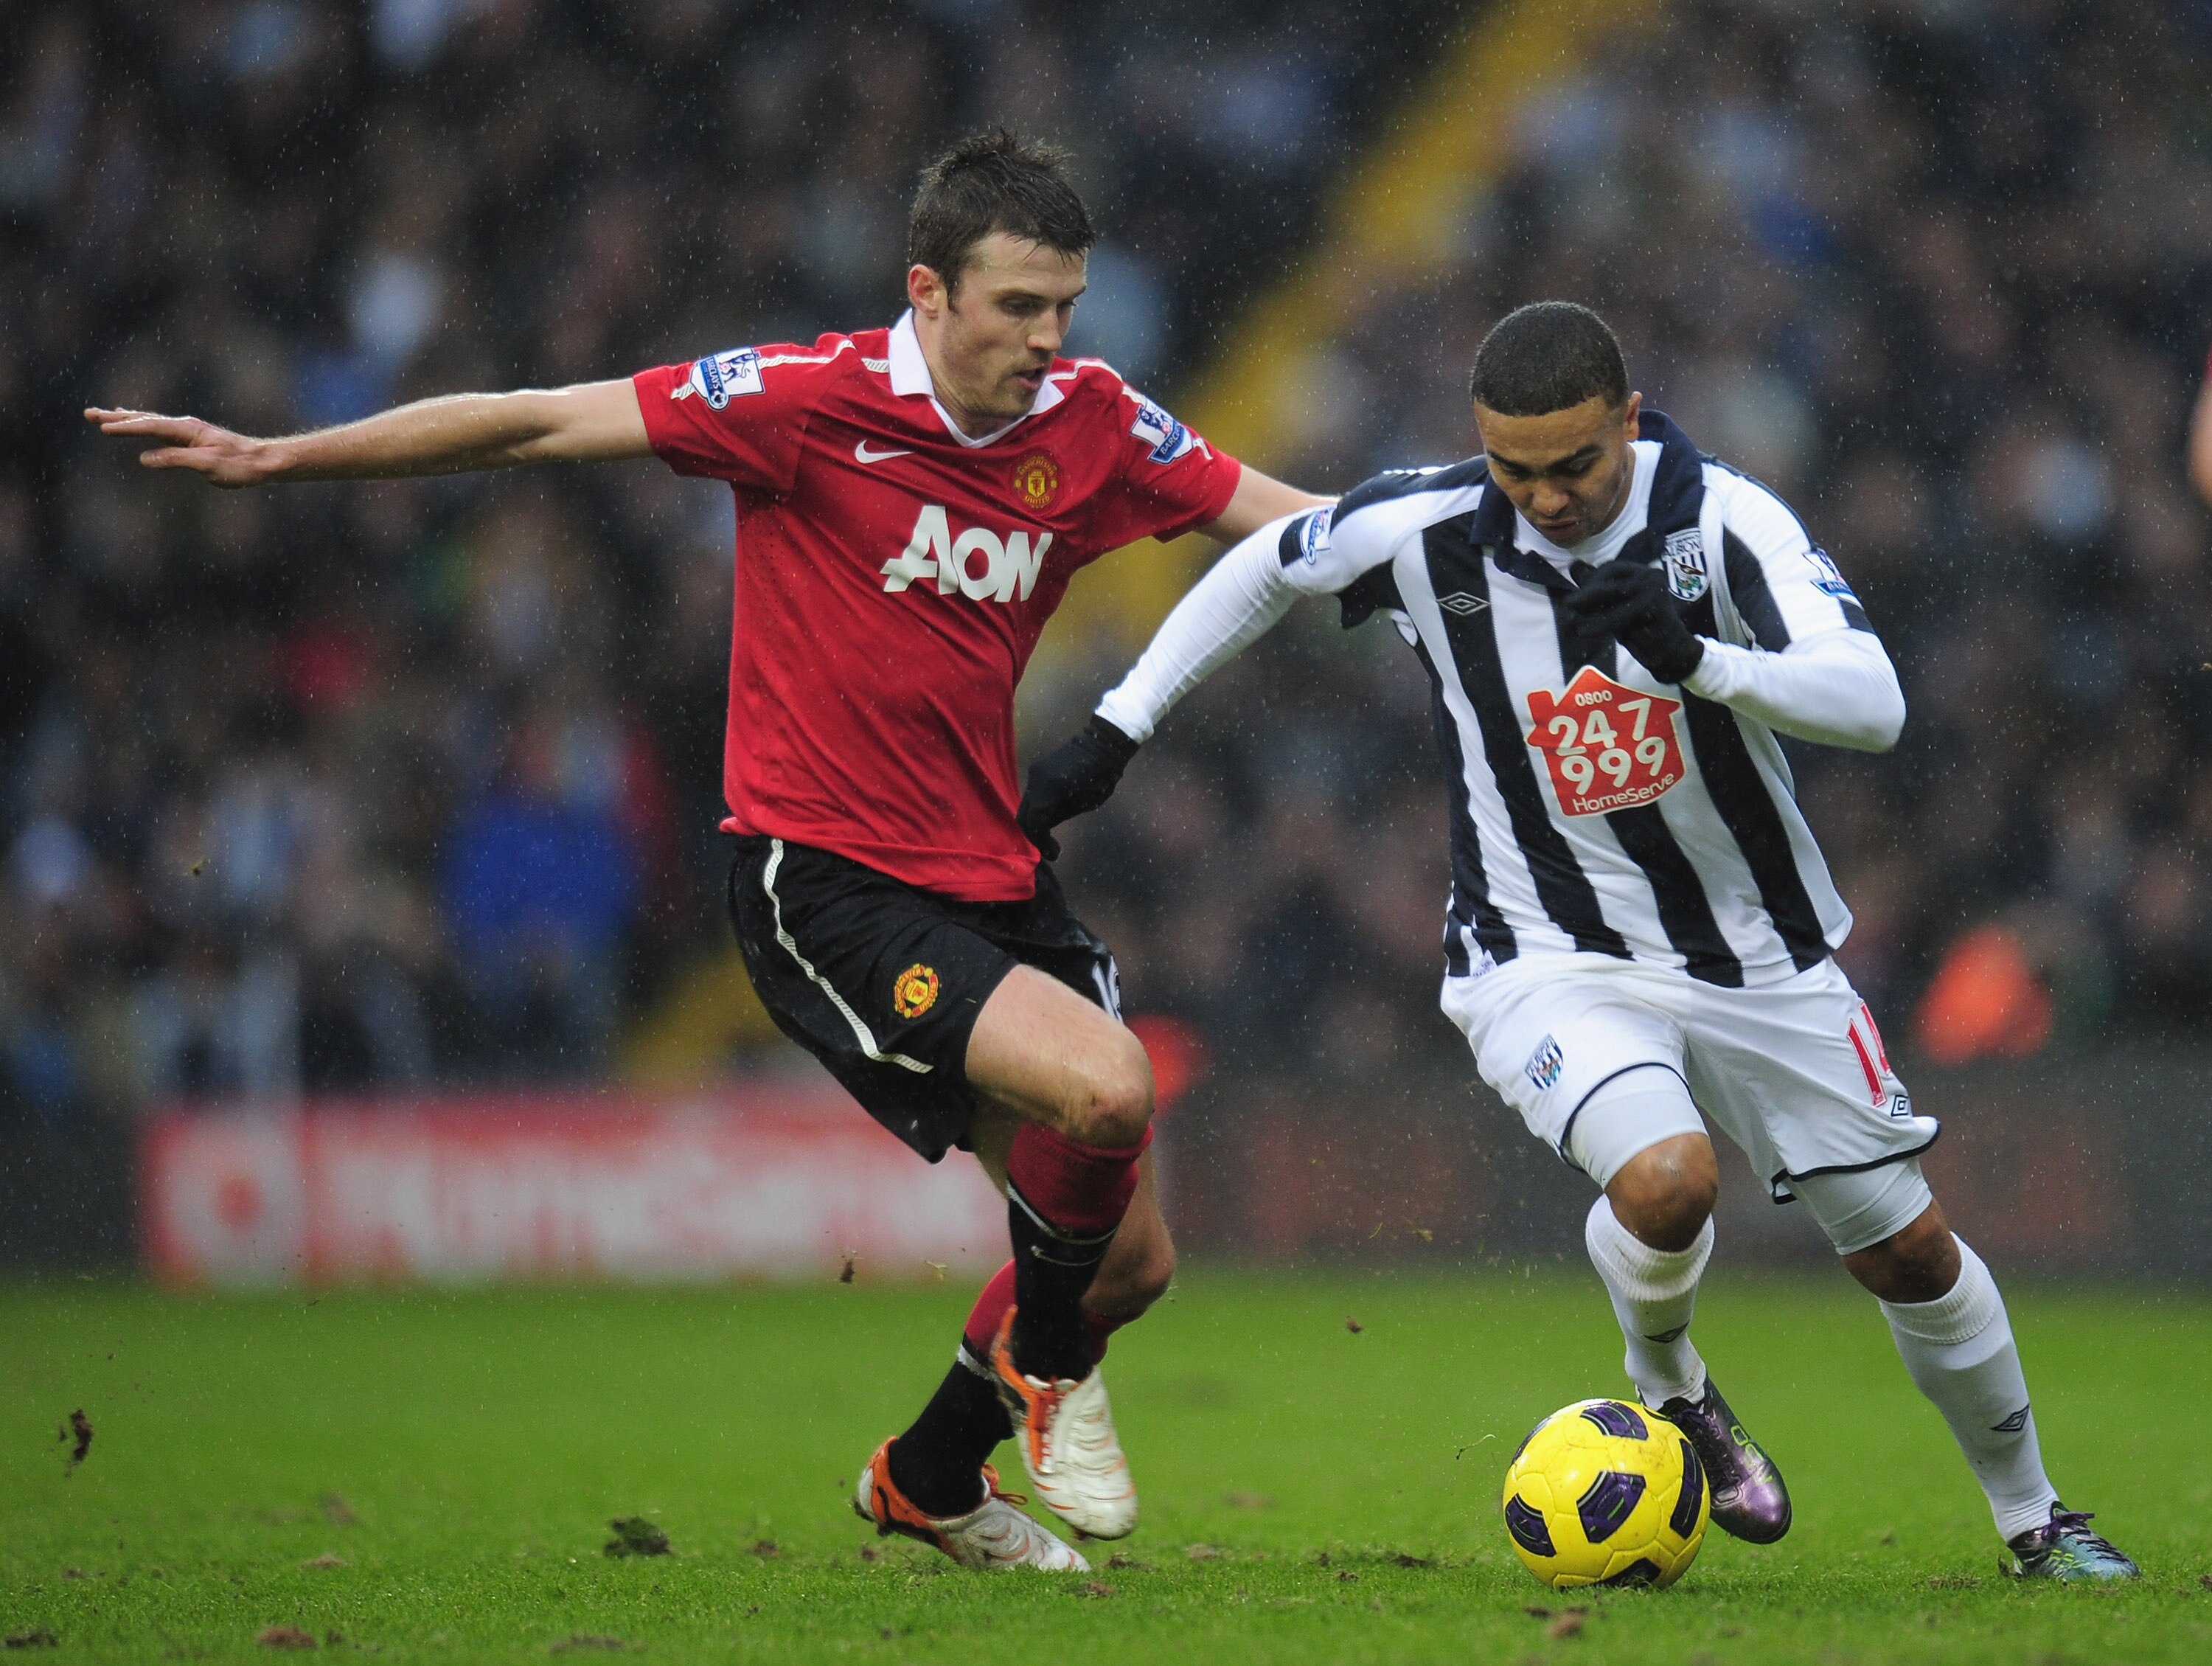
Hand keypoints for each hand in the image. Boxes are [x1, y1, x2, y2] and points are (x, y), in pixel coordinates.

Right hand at [83, 408, 276, 487]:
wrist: (263, 462)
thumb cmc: (239, 466)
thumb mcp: (207, 466)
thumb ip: (175, 459)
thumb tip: (144, 457)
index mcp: (187, 430)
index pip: (149, 426)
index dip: (125, 427)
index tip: (103, 427)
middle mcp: (185, 425)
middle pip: (144, 419)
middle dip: (116, 417)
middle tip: (89, 414)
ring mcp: (187, 430)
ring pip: (150, 421)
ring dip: (126, 418)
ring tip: (103, 415)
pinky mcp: (191, 438)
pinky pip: (160, 428)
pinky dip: (142, 424)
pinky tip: (137, 424)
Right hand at [1017, 715, 1140, 860]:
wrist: (1101, 745)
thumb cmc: (1102, 775)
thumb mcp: (1085, 803)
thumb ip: (1060, 816)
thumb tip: (1045, 830)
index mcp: (1051, 787)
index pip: (1035, 821)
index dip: (1040, 841)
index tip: (1053, 854)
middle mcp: (1036, 779)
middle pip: (1023, 816)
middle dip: (1033, 836)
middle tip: (1048, 849)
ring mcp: (1034, 773)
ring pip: (1025, 806)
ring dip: (1034, 824)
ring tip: (1050, 838)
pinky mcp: (1036, 771)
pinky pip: (1031, 796)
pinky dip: (1037, 811)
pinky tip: (1049, 819)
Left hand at [1564, 558, 1704, 683]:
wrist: (1671, 651)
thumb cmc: (1642, 629)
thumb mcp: (1616, 607)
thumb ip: (1597, 589)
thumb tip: (1574, 566)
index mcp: (1642, 572)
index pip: (1612, 568)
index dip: (1591, 581)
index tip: (1574, 597)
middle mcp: (1650, 575)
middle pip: (1612, 577)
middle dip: (1588, 592)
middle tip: (1568, 604)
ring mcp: (1654, 588)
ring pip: (1615, 593)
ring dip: (1591, 607)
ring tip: (1575, 622)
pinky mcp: (1655, 605)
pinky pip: (1622, 613)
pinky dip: (1602, 622)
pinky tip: (1587, 629)